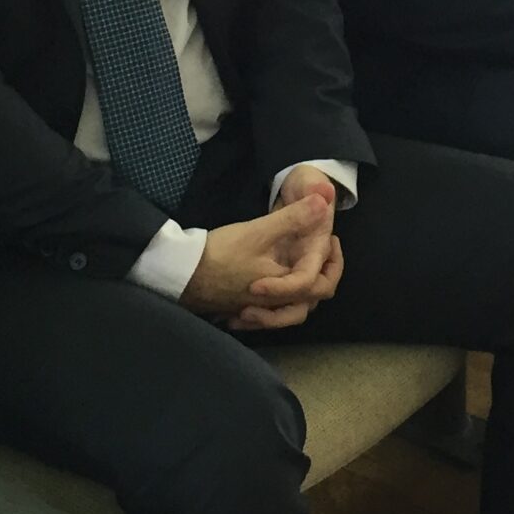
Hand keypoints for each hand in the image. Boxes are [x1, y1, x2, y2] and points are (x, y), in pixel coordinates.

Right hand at [181, 188, 342, 328]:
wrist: (181, 275)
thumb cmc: (221, 255)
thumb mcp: (258, 231)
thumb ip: (292, 218)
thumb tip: (324, 201)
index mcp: (285, 290)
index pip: (321, 284)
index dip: (331, 260)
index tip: (330, 238)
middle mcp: (275, 307)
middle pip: (310, 302)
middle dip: (322, 277)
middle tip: (324, 252)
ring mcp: (259, 312)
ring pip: (291, 310)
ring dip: (302, 291)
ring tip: (304, 267)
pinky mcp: (244, 310)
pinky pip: (271, 312)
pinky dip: (279, 300)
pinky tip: (273, 284)